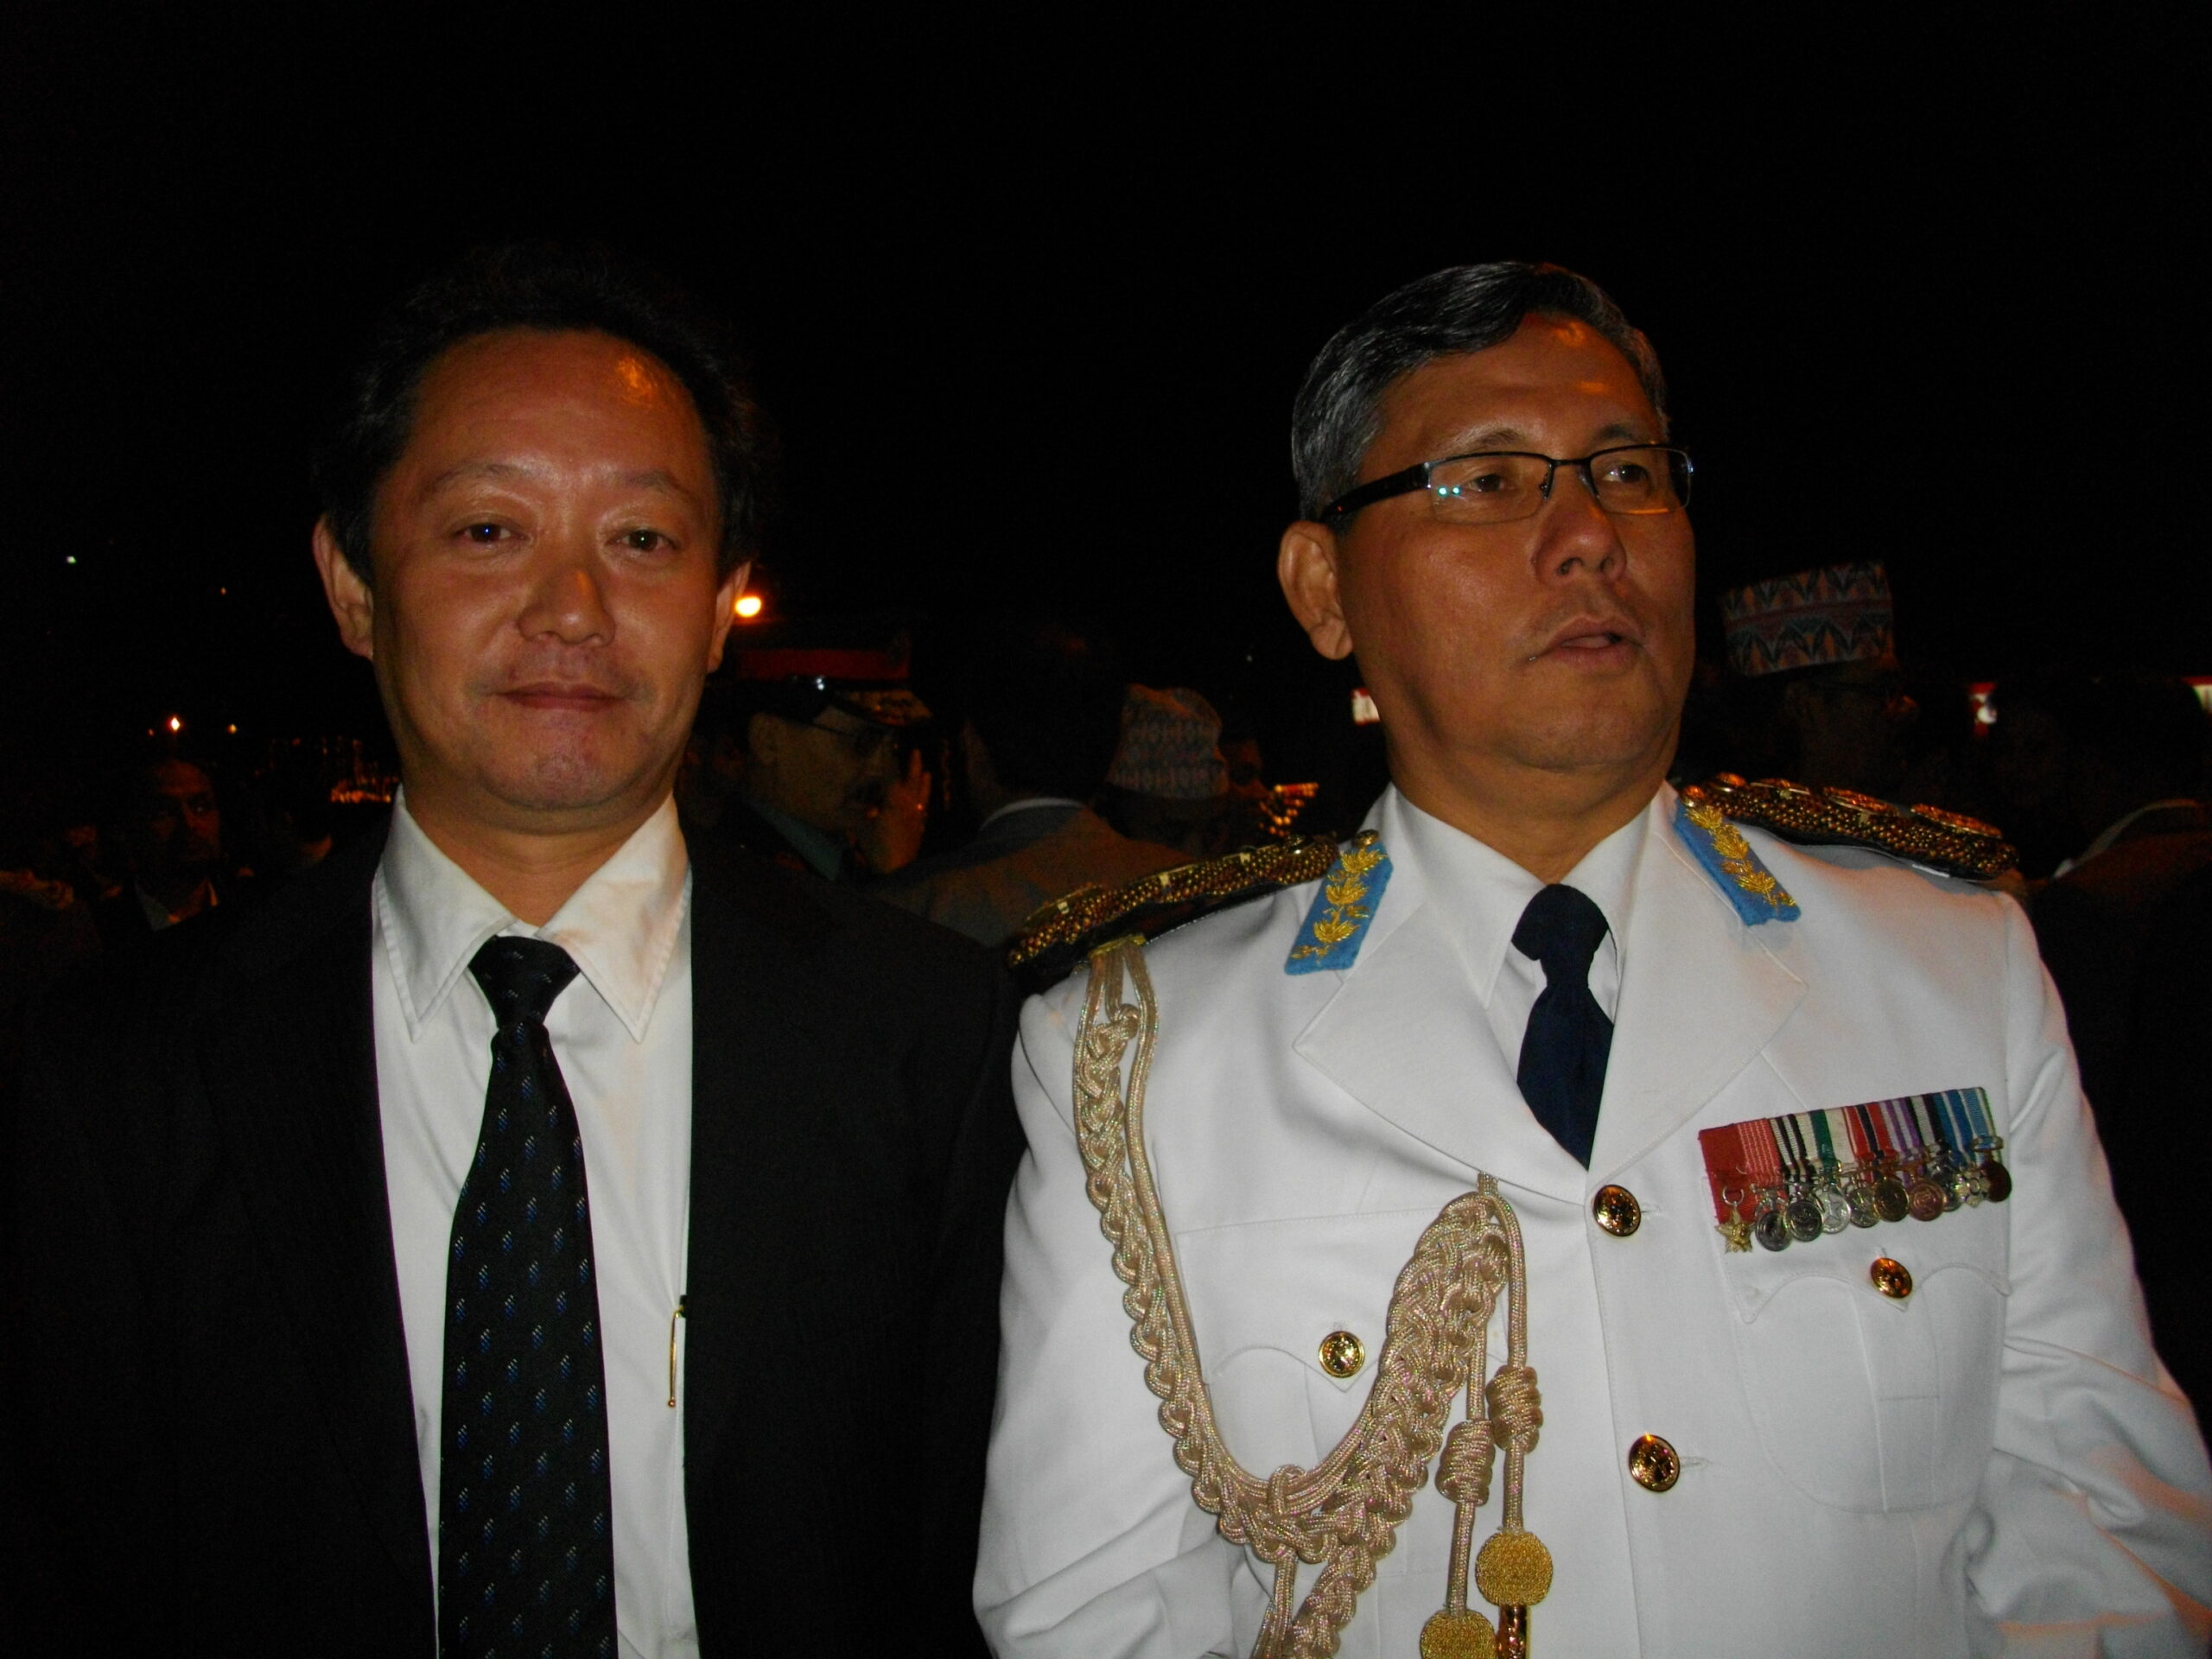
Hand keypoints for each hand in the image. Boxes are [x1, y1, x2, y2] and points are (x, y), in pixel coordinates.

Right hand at [861, 749, 930, 874]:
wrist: (898, 869)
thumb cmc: (877, 847)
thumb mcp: (860, 828)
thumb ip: (856, 813)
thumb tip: (847, 801)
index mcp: (893, 800)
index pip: (890, 774)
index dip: (888, 758)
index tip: (888, 745)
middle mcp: (908, 804)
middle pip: (912, 780)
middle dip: (913, 765)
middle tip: (916, 751)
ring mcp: (916, 816)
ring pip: (921, 793)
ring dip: (923, 782)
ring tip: (927, 771)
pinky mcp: (920, 827)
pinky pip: (924, 808)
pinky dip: (924, 800)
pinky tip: (923, 801)